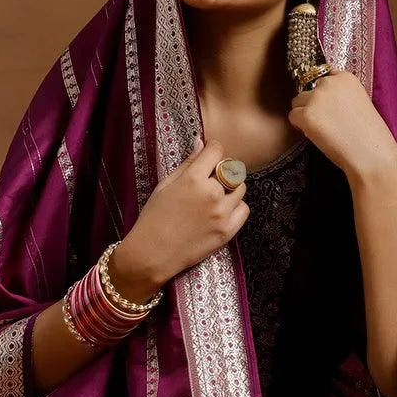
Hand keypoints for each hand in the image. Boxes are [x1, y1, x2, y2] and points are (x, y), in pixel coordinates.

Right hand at [110, 137, 248, 300]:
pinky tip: (222, 211)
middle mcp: (211, 194)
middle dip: (222, 170)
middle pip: (231, 169)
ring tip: (215, 197)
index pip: (217, 151)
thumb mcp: (165, 185)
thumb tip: (201, 143)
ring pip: (240, 189)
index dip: (213, 150)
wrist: (153, 254)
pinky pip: (244, 210)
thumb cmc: (154, 219)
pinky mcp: (227, 231)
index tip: (210, 154)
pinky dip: (236, 207)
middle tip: (210, 179)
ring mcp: (221, 214)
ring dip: (230, 189)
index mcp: (192, 179)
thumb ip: (187, 164)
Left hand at [288, 70, 396, 183]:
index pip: (325, 79)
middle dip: (313, 105)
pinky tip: (314, 136)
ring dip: (304, 115)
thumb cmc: (369, 135)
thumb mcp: (360, 103)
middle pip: (309, 90)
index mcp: (345, 77)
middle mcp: (329, 83)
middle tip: (325, 123)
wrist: (370, 153)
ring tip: (320, 130)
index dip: (325, 97)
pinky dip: (299, 127)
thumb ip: (342, 97)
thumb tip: (324, 104)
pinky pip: (293, 117)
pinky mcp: (306, 115)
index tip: (330, 110)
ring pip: (298, 102)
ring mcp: (316, 98)